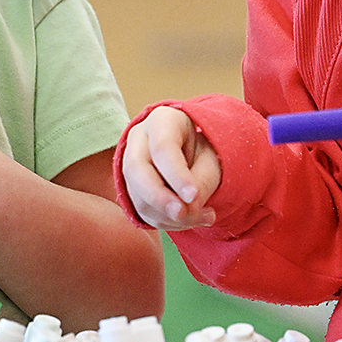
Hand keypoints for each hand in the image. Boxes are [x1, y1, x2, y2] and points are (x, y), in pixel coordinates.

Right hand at [120, 106, 221, 230]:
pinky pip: (142, 210)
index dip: (176, 174)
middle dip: (159, 198)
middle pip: (137, 169)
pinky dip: (167, 221)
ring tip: (203, 217)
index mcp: (162, 121)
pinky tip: (191, 218)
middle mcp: (139, 138)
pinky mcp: (130, 187)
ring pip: (137, 194)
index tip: (193, 195)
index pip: (162, 147)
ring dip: (168, 215)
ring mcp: (130, 163)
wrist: (192, 154)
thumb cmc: (203, 151)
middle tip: (182, 214)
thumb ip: (202, 181)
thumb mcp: (211, 159)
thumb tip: (187, 209)